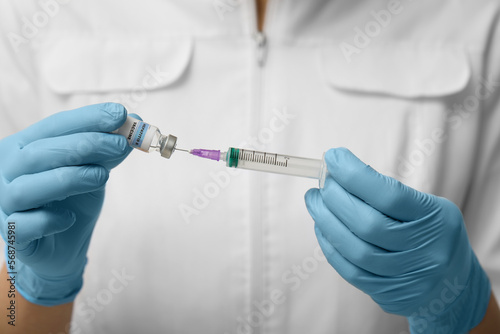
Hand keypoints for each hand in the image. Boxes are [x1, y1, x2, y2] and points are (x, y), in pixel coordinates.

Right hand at [0, 103, 131, 305]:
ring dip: (70, 178)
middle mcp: (7, 171)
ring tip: (103, 177)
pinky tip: (70, 218)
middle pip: (38, 153)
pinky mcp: (13, 234)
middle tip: (121, 144)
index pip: (53, 126)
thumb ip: (108, 150)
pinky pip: (24, 225)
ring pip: (27, 187)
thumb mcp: (94, 171)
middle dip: (85, 144)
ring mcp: (5, 203)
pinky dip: (50, 220)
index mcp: (24, 147)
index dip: (87, 118)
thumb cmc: (73, 202)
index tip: (120, 113)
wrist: (63, 246)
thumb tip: (135, 123)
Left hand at [305, 148, 490, 332]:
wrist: (453, 287)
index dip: (355, 175)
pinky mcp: (388, 293)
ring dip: (326, 221)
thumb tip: (340, 173)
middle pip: (368, 224)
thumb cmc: (432, 235)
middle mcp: (424, 250)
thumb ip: (388, 192)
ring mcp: (406, 276)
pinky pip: (350, 271)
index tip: (333, 158)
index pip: (390, 195)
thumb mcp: (427, 207)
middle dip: (336, 198)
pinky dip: (330, 246)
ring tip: (314, 201)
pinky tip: (322, 228)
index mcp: (436, 219)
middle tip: (322, 182)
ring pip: (356, 250)